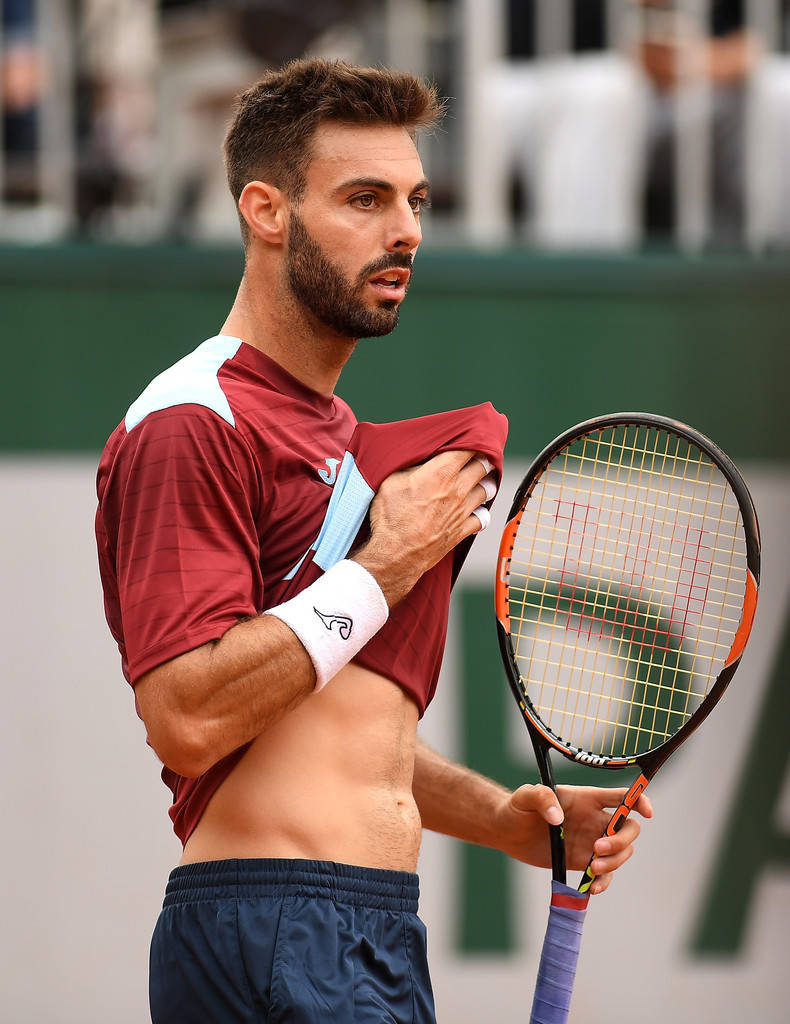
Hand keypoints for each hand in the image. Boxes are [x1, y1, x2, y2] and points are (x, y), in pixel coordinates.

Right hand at [355, 449, 492, 606]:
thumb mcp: (391, 481)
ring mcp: (462, 511)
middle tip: (480, 456)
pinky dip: (482, 512)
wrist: (395, 554)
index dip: (473, 440)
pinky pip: (483, 518)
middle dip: (483, 459)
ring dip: (485, 483)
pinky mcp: (462, 530)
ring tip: (481, 480)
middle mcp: (457, 489)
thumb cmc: (390, 517)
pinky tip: (477, 510)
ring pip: (486, 490)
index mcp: (440, 472)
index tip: (473, 438)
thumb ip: (410, 466)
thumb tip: (417, 457)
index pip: (468, 448)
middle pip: (482, 466)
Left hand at [493, 783, 652, 894]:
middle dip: (621, 841)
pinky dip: (604, 882)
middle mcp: (594, 819)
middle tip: (597, 850)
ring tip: (592, 869)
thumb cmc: (517, 807)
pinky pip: (605, 874)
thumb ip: (541, 798)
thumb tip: (558, 817)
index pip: (621, 797)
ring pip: (621, 853)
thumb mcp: (525, 796)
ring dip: (614, 863)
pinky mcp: (583, 862)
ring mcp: (592, 842)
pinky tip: (592, 887)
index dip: (639, 801)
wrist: (508, 831)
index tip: (647, 812)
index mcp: (586, 799)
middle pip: (628, 828)